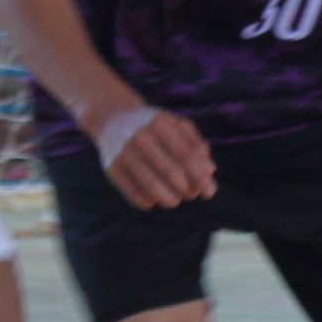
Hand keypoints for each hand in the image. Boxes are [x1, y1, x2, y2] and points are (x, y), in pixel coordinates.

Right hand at [95, 99, 214, 209]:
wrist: (113, 118)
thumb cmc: (155, 126)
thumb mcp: (177, 126)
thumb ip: (196, 145)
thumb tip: (209, 171)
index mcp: (160, 123)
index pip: (186, 155)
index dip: (200, 177)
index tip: (209, 192)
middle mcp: (140, 136)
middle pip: (172, 172)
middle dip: (187, 189)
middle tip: (191, 194)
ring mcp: (123, 153)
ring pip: (152, 187)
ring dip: (170, 199)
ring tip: (175, 198)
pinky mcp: (111, 168)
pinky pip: (134, 195)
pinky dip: (149, 202)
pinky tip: (155, 198)